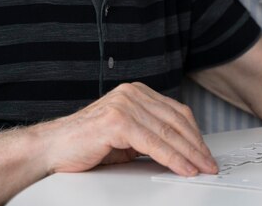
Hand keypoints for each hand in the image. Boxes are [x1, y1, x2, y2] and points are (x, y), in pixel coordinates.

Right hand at [41, 82, 216, 176]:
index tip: (205, 152)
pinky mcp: (118, 120)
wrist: (52, 149)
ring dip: (189, 154)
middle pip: (176, 120)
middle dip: (196, 145)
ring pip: (168, 132)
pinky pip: (154, 143)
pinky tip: (183, 168)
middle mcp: (132, 93)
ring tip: (201, 168)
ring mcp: (125, 104)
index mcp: (136, 92)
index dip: (195, 133)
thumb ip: (150, 135)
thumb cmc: (85, 145)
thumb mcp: (126, 138)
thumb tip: (180, 150)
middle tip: (210, 163)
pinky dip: (173, 158)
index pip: (176, 111)